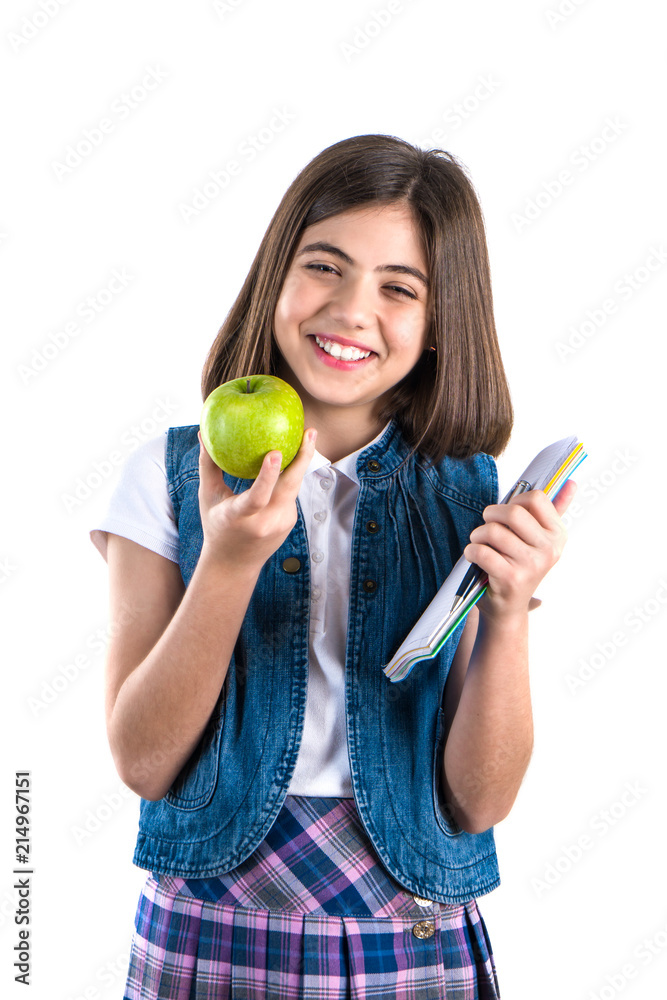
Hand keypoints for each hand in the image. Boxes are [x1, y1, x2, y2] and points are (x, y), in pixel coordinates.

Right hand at [197, 428, 316, 571]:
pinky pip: (291, 492)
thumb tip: (203, 433)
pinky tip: (296, 454)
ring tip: (308, 435)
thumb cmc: (216, 525)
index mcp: (241, 517)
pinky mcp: (289, 521)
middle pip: (289, 487)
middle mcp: (265, 521)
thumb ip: (208, 465)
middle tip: (310, 432)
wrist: (234, 564)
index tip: (275, 453)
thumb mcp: (209, 497)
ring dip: (302, 461)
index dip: (268, 475)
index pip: (257, 497)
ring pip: (294, 487)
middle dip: (303, 458)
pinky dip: (291, 474)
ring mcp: (281, 523)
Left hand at [464, 480, 576, 623]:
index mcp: (558, 535)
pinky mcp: (511, 579)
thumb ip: (555, 509)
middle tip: (486, 526)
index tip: (506, 515)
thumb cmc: (519, 565)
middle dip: (491, 515)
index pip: (536, 498)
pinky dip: (471, 551)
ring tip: (479, 542)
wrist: (508, 607)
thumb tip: (572, 482)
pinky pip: (481, 551)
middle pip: (513, 512)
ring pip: (493, 532)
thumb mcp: (539, 538)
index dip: (513, 502)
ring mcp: (531, 565)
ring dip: (477, 535)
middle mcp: (549, 550)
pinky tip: (475, 557)